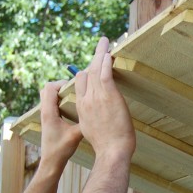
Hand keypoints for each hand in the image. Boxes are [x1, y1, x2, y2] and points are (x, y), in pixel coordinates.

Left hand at [39, 80, 82, 166]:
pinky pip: (50, 103)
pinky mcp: (48, 120)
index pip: (50, 87)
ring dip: (58, 93)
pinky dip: (58, 100)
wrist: (51, 162)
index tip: (74, 87)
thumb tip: (98, 113)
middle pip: (47, 88)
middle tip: (73, 90)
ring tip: (71, 96)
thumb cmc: (61, 149)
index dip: (62, 83)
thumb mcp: (76, 135)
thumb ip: (84, 123)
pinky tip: (69, 107)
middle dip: (60, 86)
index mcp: (49, 112)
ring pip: (47, 95)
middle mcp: (44, 111)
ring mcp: (45, 115)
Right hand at [73, 37, 135, 165]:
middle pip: (86, 73)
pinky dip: (105, 62)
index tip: (93, 66)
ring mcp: (96, 97)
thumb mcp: (92, 130)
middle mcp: (86, 99)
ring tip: (105, 41)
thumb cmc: (106, 146)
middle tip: (100, 45)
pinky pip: (104, 74)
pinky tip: (108, 52)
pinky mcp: (108, 96)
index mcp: (81, 107)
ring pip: (95, 70)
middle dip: (93, 57)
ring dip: (100, 53)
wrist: (111, 152)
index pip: (80, 84)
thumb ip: (92, 118)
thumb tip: (97, 116)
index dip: (86, 73)